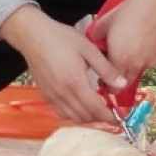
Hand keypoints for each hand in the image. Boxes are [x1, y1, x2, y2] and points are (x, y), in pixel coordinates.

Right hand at [0, 5, 123, 123]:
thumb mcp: (89, 49)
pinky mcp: (45, 95)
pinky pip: (61, 113)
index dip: (109, 117)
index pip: (95, 108)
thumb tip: (122, 84)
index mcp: (75, 82)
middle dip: (100, 118)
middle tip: (111, 113)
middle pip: (85, 116)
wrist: (33, 36)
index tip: (119, 120)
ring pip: (73, 117)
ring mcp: (52, 96)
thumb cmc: (61, 38)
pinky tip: (81, 107)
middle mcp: (62, 93)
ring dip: (87, 118)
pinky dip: (74, 115)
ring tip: (98, 110)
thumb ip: (106, 69)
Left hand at [88, 0, 155, 85]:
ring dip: (134, 64)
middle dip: (120, 78)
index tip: (104, 77)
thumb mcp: (104, 23)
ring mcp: (151, 62)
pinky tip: (146, 41)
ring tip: (134, 44)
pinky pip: (151, 61)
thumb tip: (96, 45)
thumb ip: (96, 39)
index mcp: (120, 59)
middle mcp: (136, 65)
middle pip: (126, 83)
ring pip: (139, 70)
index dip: (107, 84)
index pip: (112, 87)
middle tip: (117, 64)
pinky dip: (147, 56)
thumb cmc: (129, 10)